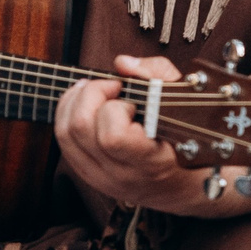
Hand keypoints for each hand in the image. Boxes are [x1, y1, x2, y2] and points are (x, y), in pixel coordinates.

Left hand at [53, 58, 250, 217]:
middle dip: (90, 94)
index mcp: (150, 162)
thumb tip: (123, 63)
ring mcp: (101, 179)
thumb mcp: (185, 100)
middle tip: (109, 86)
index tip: (127, 93)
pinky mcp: (88, 176)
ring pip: (65, 135)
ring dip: (73, 102)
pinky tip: (82, 103)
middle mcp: (121, 175)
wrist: (183, 186)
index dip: (113, 106)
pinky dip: (66, 115)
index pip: (112, 137)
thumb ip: (157, 74)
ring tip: (93, 89)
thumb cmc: (186, 139)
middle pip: (80, 130)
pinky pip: (64, 143)